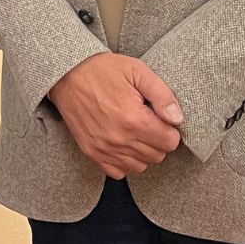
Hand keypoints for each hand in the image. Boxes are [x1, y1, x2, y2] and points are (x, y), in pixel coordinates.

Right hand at [47, 53, 182, 178]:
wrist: (67, 75)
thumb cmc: (102, 71)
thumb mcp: (137, 71)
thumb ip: (162, 95)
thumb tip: (177, 118)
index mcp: (133, 118)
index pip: (170, 142)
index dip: (170, 129)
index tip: (161, 118)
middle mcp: (119, 139)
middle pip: (157, 156)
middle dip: (158, 140)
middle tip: (149, 122)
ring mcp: (104, 149)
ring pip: (140, 166)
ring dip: (143, 151)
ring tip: (135, 131)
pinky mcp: (92, 153)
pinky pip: (119, 172)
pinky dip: (125, 161)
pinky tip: (123, 143)